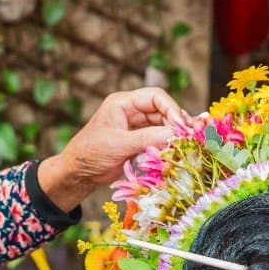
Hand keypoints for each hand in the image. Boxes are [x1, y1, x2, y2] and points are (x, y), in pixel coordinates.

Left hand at [38, 88, 188, 211]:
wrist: (79, 172)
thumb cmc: (91, 153)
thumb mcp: (119, 145)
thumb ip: (146, 138)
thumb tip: (174, 135)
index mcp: (123, 103)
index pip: (155, 97)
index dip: (172, 108)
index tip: (182, 124)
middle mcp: (131, 110)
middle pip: (162, 109)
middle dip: (176, 121)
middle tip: (190, 136)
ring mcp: (135, 125)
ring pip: (163, 123)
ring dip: (174, 132)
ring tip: (186, 143)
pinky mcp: (138, 139)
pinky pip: (158, 136)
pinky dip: (168, 142)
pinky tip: (177, 148)